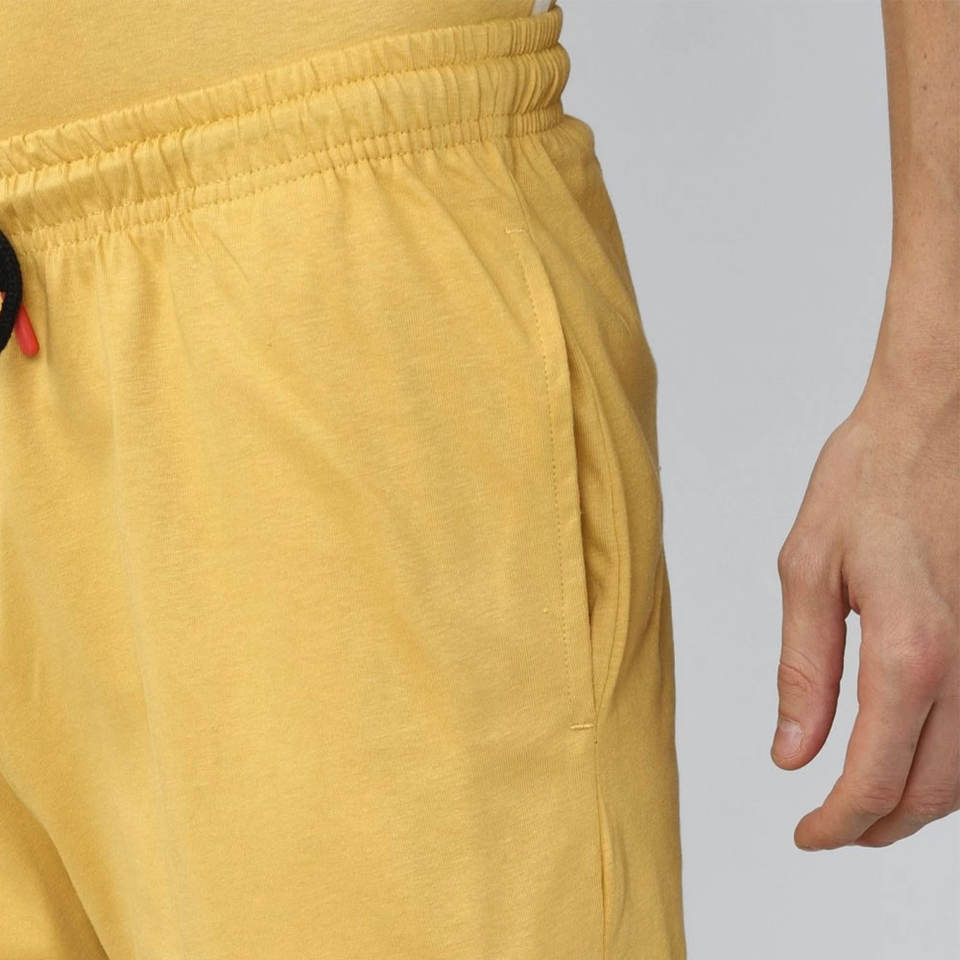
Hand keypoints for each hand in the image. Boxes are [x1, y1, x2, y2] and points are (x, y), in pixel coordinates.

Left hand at [773, 375, 958, 849]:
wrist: (938, 421)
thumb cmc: (869, 480)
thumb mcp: (807, 569)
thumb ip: (803, 670)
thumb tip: (792, 752)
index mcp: (909, 649)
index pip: (875, 776)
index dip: (838, 822)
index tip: (805, 835)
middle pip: (934, 791)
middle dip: (878, 826)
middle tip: (829, 830)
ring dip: (917, 803)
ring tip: (863, 804)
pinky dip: (949, 763)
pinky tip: (910, 753)